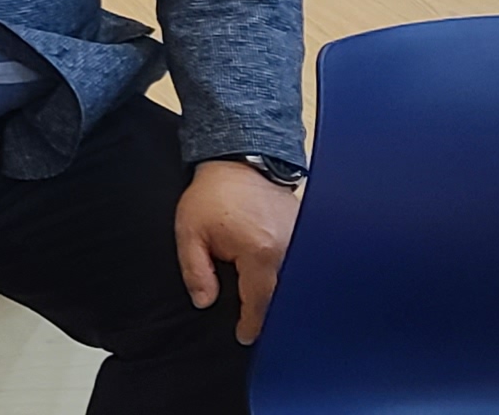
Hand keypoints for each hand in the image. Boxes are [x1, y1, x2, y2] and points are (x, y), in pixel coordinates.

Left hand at [175, 158, 299, 343]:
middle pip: (284, 296)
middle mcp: (289, 249)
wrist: (239, 162)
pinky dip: (293, 278)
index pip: (260, 302)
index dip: (252, 324)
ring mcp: (303, 240)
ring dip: (285, 297)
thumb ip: (195, 270)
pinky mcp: (308, 233)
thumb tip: (204, 303)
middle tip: (259, 327)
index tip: (245, 337)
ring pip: (297, 282)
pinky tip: (283, 287)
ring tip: (271, 311)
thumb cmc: (212, 197)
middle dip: (272, 315)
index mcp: (259, 252)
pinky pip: (303, 264)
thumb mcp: (190, 232)